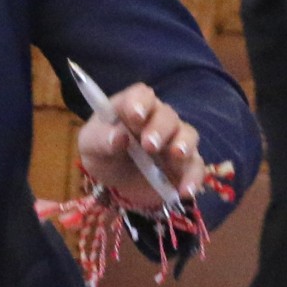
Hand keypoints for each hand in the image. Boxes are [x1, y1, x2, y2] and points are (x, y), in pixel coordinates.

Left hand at [76, 83, 204, 210]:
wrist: (117, 183)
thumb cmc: (103, 154)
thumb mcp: (90, 146)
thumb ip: (100, 139)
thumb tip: (118, 137)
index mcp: (132, 107)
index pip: (141, 95)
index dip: (140, 102)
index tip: (135, 116)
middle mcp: (157, 119)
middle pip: (167, 115)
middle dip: (160, 128)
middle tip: (149, 145)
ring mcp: (174, 140)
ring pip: (188, 134)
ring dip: (183, 144)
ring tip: (176, 156)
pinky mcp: (186, 165)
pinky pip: (196, 167)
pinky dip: (193, 178)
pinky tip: (185, 190)